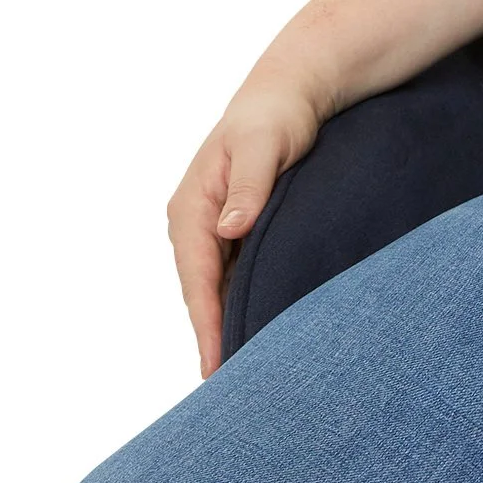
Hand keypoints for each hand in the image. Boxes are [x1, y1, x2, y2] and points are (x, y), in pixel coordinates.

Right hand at [167, 70, 329, 379]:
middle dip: (215, 337)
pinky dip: (243, 301)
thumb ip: (249, 186)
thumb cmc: (277, 115)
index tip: (215, 369)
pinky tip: (261, 328)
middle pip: (203, 293)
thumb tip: (228, 228)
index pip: (196, 280)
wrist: (293, 90)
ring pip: (218, 288)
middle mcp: (194, 223)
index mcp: (190, 209)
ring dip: (228, 323)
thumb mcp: (263, 145)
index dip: (206, 326)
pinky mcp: (236, 228)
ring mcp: (214, 227)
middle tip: (231, 391)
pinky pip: (235, 274)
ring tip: (245, 374)